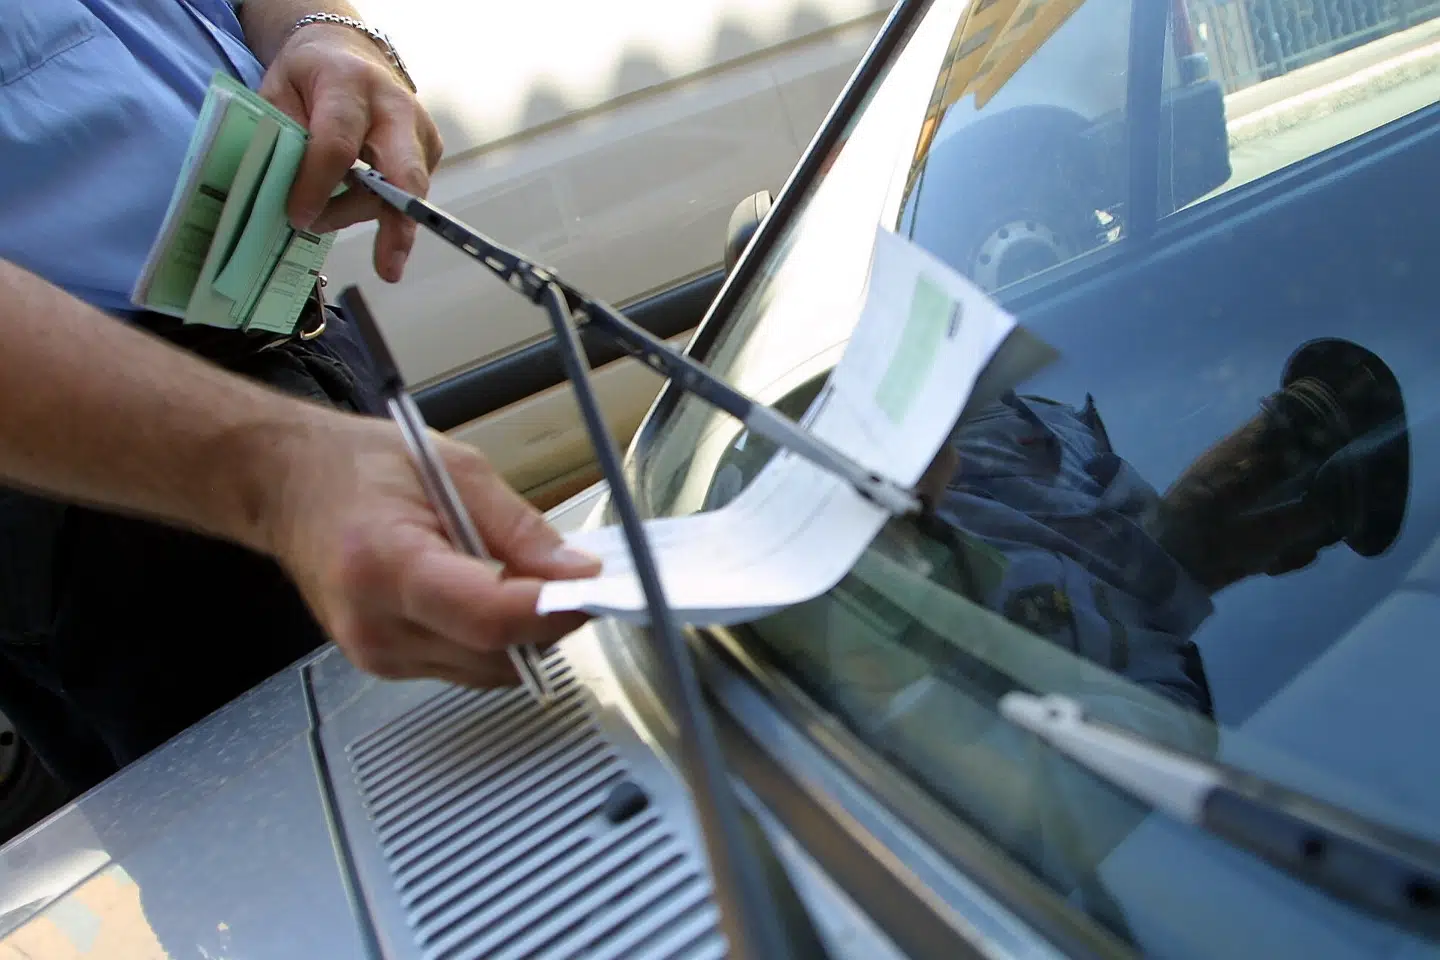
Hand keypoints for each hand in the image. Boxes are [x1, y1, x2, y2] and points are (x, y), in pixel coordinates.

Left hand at [260, 22, 442, 282]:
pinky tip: (345, 200)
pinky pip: (404, 193)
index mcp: (348, 84)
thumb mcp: (279, 91)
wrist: (349, 52)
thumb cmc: (308, 77)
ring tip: (318, 216)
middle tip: (389, 266)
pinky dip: (373, 207)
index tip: (297, 217)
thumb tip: (285, 193)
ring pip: (400, 193)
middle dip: (397, 222)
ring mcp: (421, 132)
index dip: (318, 185)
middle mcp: (396, 107)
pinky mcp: (430, 152)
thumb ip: (282, 135)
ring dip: (359, 215)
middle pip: (403, 173)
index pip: (338, 144)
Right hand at [267, 410, 601, 686]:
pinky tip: (498, 600)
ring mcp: (377, 654)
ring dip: (526, 636)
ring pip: (488, 671)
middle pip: (495, 653)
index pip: (487, 616)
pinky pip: (465, 668)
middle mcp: (376, 625)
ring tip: (536, 583)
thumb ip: (518, 526)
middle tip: (580, 580)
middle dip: (549, 621)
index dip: (551, 609)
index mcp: (385, 566)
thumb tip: (576, 570)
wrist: (287, 488)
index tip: (593, 587)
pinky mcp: (385, 665)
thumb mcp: (452, 469)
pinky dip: (495, 641)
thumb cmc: (358, 469)